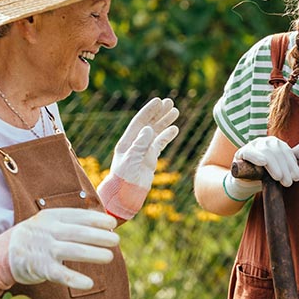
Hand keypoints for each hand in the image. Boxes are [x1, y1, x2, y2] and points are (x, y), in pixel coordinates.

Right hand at [0, 208, 119, 290]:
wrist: (5, 251)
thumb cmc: (37, 235)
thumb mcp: (50, 221)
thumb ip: (72, 220)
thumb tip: (103, 220)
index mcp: (52, 216)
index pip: (77, 216)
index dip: (96, 219)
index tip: (112, 223)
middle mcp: (49, 231)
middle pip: (77, 233)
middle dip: (98, 236)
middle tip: (116, 240)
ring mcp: (44, 249)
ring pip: (72, 251)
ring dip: (92, 254)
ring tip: (110, 257)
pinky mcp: (40, 268)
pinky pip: (60, 274)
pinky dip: (75, 279)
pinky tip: (89, 283)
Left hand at [96, 97, 179, 219]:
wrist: (124, 196)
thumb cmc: (123, 179)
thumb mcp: (131, 160)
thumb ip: (140, 145)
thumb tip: (148, 129)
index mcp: (127, 142)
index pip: (139, 122)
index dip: (149, 111)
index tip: (159, 101)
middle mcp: (135, 143)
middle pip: (149, 123)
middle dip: (159, 113)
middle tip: (170, 102)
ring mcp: (143, 151)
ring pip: (156, 132)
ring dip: (165, 121)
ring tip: (175, 111)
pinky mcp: (150, 159)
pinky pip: (160, 144)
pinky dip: (167, 136)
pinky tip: (174, 129)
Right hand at [224, 136, 298, 199]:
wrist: (247, 183)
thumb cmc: (266, 174)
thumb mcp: (282, 168)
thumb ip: (295, 157)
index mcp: (275, 143)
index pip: (286, 151)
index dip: (292, 164)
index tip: (297, 177)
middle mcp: (264, 142)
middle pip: (276, 152)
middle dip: (284, 168)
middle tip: (289, 182)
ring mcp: (252, 146)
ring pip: (265, 152)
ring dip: (274, 165)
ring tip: (279, 178)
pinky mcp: (241, 153)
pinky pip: (249, 152)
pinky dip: (256, 156)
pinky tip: (263, 162)